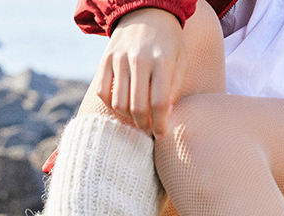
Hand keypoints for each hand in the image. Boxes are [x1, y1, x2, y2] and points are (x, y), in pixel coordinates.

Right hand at [97, 8, 187, 136]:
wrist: (146, 11)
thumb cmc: (168, 42)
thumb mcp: (180, 61)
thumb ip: (175, 88)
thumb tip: (165, 116)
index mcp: (162, 61)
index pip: (159, 103)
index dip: (160, 124)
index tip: (161, 134)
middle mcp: (139, 59)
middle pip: (137, 107)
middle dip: (144, 125)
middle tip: (148, 130)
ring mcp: (120, 58)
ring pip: (119, 103)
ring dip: (128, 118)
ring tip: (137, 119)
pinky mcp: (106, 58)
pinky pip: (103, 92)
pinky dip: (111, 105)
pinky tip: (122, 106)